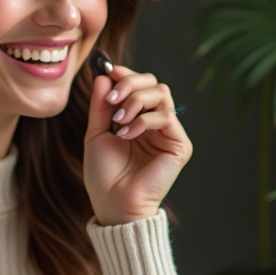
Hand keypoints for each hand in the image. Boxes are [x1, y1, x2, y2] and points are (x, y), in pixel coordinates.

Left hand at [83, 64, 192, 225]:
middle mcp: (156, 123)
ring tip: (119, 119)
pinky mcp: (179, 145)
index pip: (140, 85)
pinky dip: (143, 120)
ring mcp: (169, 133)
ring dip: (136, 100)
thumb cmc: (104, 175)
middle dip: (130, 84)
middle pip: (153, 83)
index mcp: (138, 119)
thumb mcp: (96, 133)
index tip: (109, 71)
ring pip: (161, 93)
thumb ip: (101, 105)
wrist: (112, 202)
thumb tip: (105, 75)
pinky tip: (127, 134)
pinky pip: (166, 116)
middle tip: (113, 98)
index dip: (126, 74)